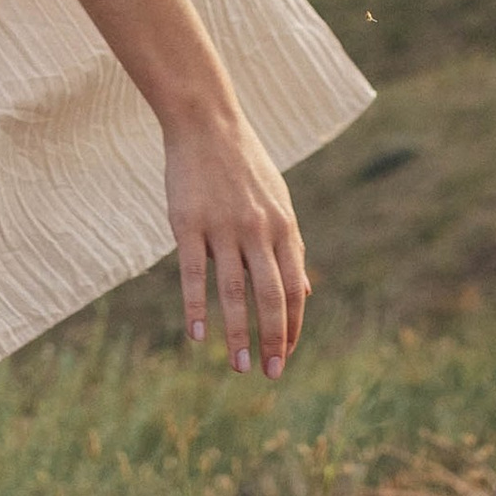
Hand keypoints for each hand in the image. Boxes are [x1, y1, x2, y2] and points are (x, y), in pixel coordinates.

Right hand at [166, 106, 308, 378]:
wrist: (206, 120)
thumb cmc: (244, 165)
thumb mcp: (278, 202)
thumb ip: (291, 247)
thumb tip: (306, 292)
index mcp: (283, 225)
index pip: (294, 287)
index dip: (292, 325)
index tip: (287, 356)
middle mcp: (258, 228)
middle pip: (270, 295)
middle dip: (272, 339)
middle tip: (271, 374)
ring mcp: (223, 225)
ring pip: (234, 290)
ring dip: (238, 334)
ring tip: (238, 368)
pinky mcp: (188, 223)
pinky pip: (194, 272)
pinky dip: (196, 306)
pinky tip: (197, 336)